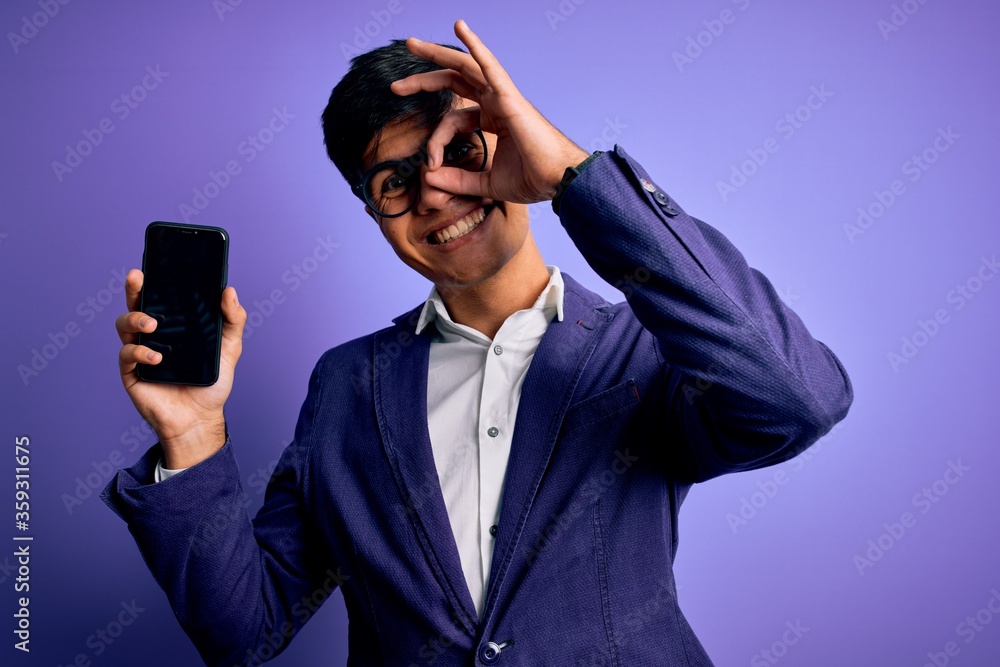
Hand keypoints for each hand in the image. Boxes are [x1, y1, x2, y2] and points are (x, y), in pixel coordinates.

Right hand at [115, 269, 246, 468]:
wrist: (200, 418)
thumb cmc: (211, 382)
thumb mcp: (230, 348)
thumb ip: (233, 320)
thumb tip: (229, 290)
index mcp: (173, 324)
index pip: (161, 295)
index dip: (155, 278)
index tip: (154, 261)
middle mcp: (153, 333)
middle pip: (136, 303)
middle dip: (134, 287)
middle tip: (138, 277)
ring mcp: (140, 351)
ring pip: (124, 324)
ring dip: (135, 318)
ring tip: (153, 324)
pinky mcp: (132, 372)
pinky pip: (127, 354)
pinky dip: (140, 351)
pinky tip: (156, 356)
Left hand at [390, 20, 588, 204]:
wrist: (558, 180)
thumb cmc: (532, 180)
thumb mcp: (485, 184)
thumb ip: (459, 180)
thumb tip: (430, 178)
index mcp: (494, 119)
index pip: (454, 118)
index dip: (436, 139)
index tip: (430, 163)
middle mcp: (497, 102)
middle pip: (454, 80)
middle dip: (424, 79)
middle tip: (396, 86)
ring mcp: (503, 96)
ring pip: (464, 66)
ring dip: (436, 53)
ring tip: (411, 44)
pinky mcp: (509, 97)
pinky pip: (489, 66)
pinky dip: (475, 46)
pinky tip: (460, 28)